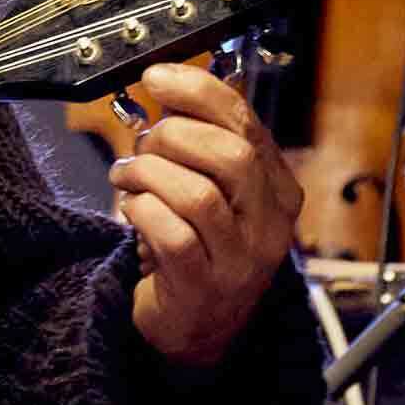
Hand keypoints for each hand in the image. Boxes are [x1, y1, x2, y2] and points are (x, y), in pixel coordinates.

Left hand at [107, 62, 302, 367]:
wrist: (197, 328)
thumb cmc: (197, 245)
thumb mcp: (211, 189)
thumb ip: (198, 142)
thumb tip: (166, 83)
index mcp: (277, 190)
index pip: (245, 124)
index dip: (198, 92)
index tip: (156, 77)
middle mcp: (269, 225)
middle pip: (229, 156)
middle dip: (171, 137)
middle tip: (142, 146)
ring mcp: (241, 260)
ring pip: (198, 195)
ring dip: (148, 174)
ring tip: (127, 178)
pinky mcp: (204, 287)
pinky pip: (173, 236)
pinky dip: (142, 211)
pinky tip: (131, 209)